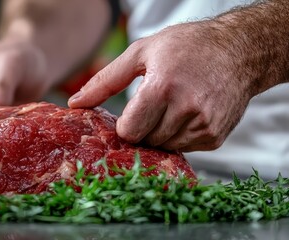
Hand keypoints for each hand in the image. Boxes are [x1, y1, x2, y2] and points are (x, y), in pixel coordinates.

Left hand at [68, 22, 252, 151]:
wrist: (239, 50)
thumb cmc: (185, 46)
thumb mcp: (141, 52)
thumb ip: (105, 81)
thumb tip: (75, 104)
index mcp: (162, 88)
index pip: (129, 132)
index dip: (124, 124)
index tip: (131, 112)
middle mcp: (186, 109)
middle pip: (146, 141)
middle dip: (142, 128)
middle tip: (152, 107)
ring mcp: (204, 125)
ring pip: (164, 147)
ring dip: (160, 133)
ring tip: (170, 107)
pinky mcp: (215, 136)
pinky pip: (183, 148)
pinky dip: (178, 136)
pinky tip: (186, 113)